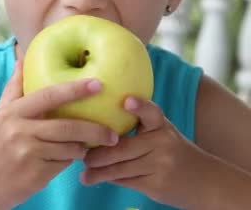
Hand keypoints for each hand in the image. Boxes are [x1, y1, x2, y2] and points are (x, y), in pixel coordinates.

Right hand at [0, 60, 118, 208]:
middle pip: (67, 126)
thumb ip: (13, 88)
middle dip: (95, 130)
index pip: (48, 96)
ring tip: (86, 147)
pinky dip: (69, 161)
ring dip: (82, 148)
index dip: (75, 89)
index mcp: (12, 112)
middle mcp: (19, 131)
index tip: (98, 84)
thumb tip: (22, 58)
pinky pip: (64, 165)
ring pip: (70, 148)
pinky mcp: (35, 175)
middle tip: (113, 133)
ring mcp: (27, 154)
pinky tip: (68, 160)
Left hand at [81, 97, 213, 208]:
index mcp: (161, 126)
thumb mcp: (160, 133)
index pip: (152, 113)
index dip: (140, 106)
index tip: (127, 100)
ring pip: (120, 167)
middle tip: (81, 154)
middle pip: (123, 147)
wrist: (204, 180)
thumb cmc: (170, 150)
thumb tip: (96, 126)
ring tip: (83, 173)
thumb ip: (137, 127)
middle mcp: (162, 143)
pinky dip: (108, 179)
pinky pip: (126, 181)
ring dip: (98, 171)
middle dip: (98, 153)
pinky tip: (93, 179)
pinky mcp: (157, 184)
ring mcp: (161, 164)